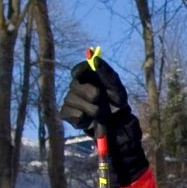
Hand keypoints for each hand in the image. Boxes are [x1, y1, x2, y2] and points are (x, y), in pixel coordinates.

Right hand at [64, 52, 148, 184]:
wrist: (118, 128)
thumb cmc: (117, 105)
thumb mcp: (117, 89)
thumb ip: (106, 74)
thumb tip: (95, 59)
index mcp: (90, 78)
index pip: (79, 69)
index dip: (79, 70)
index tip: (81, 73)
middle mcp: (78, 87)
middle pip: (75, 84)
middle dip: (90, 93)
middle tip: (100, 99)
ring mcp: (71, 101)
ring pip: (72, 99)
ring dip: (90, 108)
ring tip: (100, 114)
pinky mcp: (68, 115)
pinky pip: (70, 113)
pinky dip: (82, 118)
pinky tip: (89, 121)